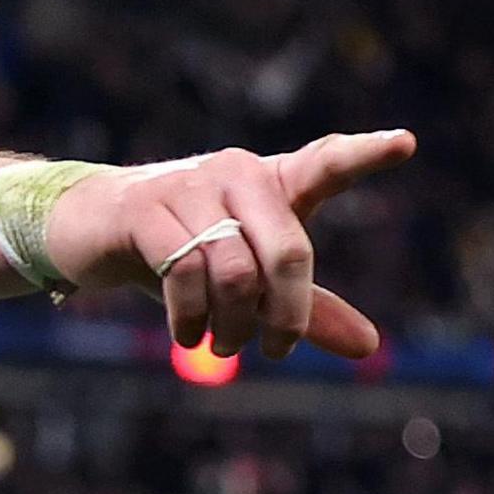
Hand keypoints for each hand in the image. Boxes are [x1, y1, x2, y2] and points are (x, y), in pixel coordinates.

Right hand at [47, 130, 414, 360]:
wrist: (89, 228)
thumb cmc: (180, 249)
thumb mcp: (246, 280)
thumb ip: (306, 308)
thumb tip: (369, 348)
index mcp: (272, 182)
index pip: (326, 164)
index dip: (365, 154)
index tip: (404, 142)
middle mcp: (237, 172)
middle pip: (287, 250)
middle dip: (286, 314)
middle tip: (273, 350)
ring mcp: (187, 185)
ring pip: (234, 271)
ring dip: (232, 325)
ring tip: (221, 345)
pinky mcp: (143, 209)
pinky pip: (185, 273)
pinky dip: (191, 318)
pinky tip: (187, 335)